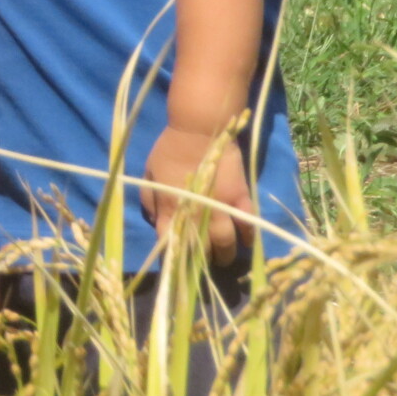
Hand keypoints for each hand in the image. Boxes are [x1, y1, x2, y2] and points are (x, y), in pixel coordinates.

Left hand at [142, 123, 254, 265]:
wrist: (198, 130)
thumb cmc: (169, 149)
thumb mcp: (149, 173)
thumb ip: (149, 200)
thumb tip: (157, 221)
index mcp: (171, 208)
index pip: (170, 243)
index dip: (172, 258)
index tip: (174, 265)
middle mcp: (196, 214)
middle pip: (201, 250)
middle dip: (200, 262)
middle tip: (201, 265)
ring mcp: (221, 207)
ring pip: (226, 243)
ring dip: (224, 255)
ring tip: (222, 258)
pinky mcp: (241, 198)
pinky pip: (247, 225)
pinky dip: (247, 237)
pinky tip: (244, 242)